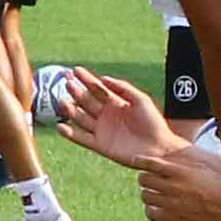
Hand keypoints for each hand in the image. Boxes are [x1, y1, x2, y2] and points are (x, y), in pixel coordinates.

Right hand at [33, 65, 179, 170]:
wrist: (159, 149)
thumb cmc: (153, 123)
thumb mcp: (140, 100)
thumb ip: (122, 88)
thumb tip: (103, 78)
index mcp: (116, 103)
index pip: (98, 88)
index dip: (87, 79)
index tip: (75, 70)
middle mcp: (106, 115)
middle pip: (87, 102)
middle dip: (77, 92)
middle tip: (67, 83)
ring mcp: (102, 130)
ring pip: (81, 118)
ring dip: (71, 110)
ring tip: (63, 102)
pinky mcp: (100, 145)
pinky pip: (81, 138)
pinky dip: (70, 134)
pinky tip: (61, 127)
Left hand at [130, 141, 220, 220]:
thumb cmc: (217, 185)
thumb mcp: (202, 167)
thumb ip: (183, 162)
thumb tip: (168, 156)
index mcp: (180, 171)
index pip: (151, 163)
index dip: (140, 161)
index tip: (137, 160)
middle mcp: (173, 186)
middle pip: (144, 179)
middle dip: (145, 177)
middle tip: (149, 178)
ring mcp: (172, 203)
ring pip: (145, 195)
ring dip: (147, 192)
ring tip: (154, 192)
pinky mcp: (172, 218)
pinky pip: (150, 212)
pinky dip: (151, 209)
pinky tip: (157, 206)